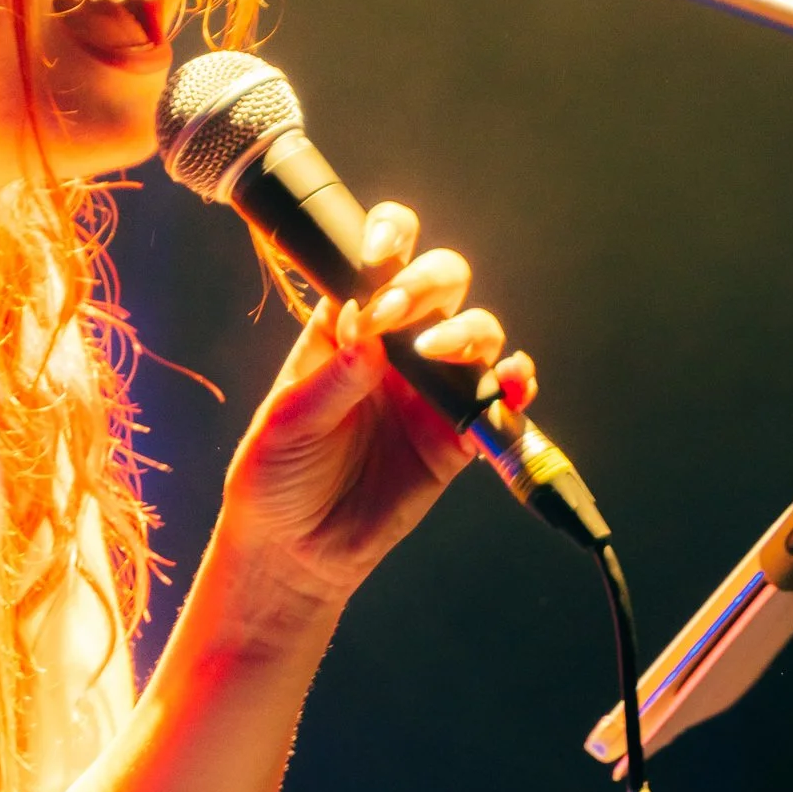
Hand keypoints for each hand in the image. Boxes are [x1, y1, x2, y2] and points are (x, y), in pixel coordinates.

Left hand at [214, 203, 535, 605]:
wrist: (293, 551)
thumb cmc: (274, 478)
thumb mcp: (287, 422)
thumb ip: (333, 375)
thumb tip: (369, 324)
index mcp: (343, 327)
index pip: (375, 258)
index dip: (388, 240)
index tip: (380, 255)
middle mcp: (393, 347)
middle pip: (440, 281)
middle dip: (428, 281)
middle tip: (397, 312)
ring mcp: (429, 387)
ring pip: (477, 330)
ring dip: (467, 330)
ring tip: (434, 354)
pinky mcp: (456, 434)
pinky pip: (501, 399)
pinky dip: (518, 383)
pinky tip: (515, 382)